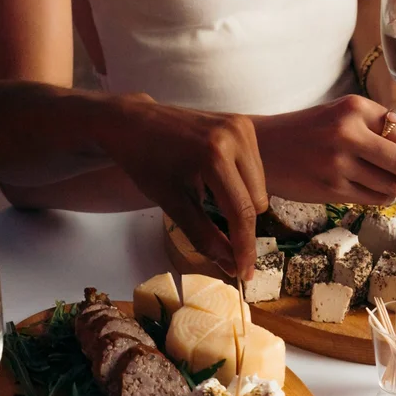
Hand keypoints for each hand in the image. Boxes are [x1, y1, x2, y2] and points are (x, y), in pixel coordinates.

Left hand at [106, 97, 267, 279]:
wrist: (135, 122)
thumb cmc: (147, 164)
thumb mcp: (172, 204)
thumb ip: (204, 236)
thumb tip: (231, 267)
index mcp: (213, 155)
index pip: (242, 211)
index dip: (245, 247)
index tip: (245, 272)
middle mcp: (234, 136)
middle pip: (258, 202)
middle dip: (241, 224)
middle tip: (219, 234)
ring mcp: (242, 126)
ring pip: (261, 187)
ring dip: (244, 203)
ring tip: (212, 198)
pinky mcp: (244, 123)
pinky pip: (256, 168)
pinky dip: (242, 183)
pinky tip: (218, 180)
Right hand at [253, 95, 395, 206]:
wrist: (263, 149)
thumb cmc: (308, 133)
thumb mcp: (342, 116)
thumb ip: (377, 127)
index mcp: (357, 108)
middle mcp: (349, 133)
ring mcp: (339, 163)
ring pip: (392, 185)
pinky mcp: (331, 188)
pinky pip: (373, 198)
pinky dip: (386, 198)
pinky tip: (383, 194)